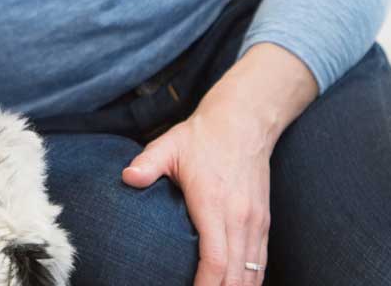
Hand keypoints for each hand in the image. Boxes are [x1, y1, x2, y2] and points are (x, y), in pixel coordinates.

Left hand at [122, 97, 277, 285]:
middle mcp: (240, 217)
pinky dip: (250, 281)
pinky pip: (261, 262)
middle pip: (236, 276)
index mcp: (215, 204)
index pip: (215, 260)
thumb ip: (147, 164)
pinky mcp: (264, 222)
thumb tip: (126, 177)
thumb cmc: (204, 136)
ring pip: (252, 273)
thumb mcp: (170, 145)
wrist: (246, 121)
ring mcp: (256, 221)